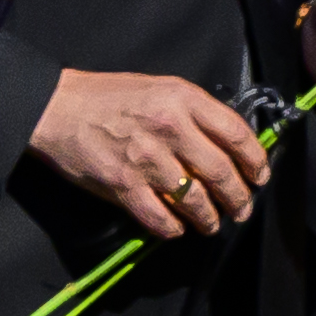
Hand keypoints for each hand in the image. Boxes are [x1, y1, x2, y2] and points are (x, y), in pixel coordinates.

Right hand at [28, 67, 265, 242]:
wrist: (56, 107)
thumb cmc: (107, 96)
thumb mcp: (158, 86)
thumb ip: (193, 110)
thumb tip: (225, 142)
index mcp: (182, 98)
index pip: (236, 133)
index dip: (255, 160)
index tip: (259, 176)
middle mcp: (170, 127)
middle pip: (221, 172)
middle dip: (239, 198)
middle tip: (242, 209)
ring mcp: (147, 159)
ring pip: (195, 200)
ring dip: (210, 218)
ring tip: (212, 224)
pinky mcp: (123, 185)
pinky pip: (159, 217)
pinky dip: (173, 229)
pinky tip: (177, 228)